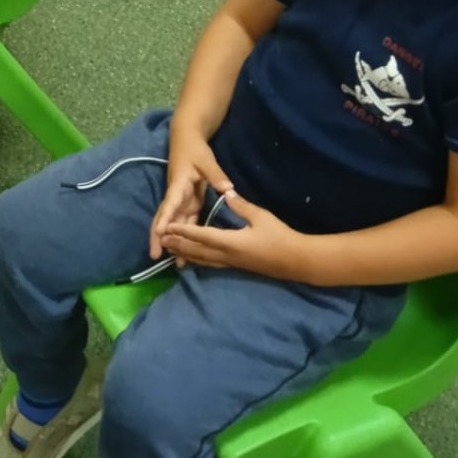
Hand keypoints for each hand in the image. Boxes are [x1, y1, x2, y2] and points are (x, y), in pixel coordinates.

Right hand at [149, 133, 229, 260]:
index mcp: (179, 185)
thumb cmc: (195, 150)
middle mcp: (176, 196)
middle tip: (155, 256)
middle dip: (159, 237)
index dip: (165, 219)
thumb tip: (228, 190)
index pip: (170, 203)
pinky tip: (186, 251)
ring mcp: (182, 201)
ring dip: (173, 241)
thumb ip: (216, 175)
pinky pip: (185, 222)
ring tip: (175, 263)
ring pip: (174, 223)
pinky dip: (184, 236)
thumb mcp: (207, 160)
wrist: (187, 140)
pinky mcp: (188, 203)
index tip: (160, 233)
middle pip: (165, 218)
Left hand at [159, 189, 307, 280]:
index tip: (167, 228)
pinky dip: (198, 260)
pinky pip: (211, 263)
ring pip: (203, 260)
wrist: (296, 260)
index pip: (201, 236)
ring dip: (185, 254)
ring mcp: (231, 263)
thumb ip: (241, 205)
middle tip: (160, 241)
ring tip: (171, 250)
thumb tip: (226, 192)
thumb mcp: (260, 216)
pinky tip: (193, 259)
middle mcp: (226, 256)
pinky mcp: (237, 266)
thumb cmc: (279, 236)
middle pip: (197, 251)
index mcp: (230, 242)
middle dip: (178, 245)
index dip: (183, 232)